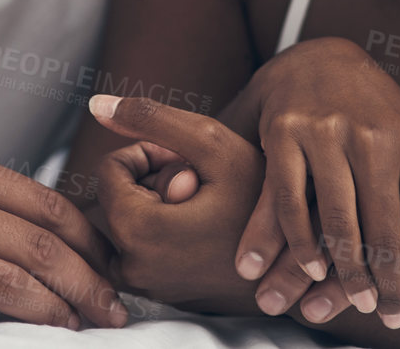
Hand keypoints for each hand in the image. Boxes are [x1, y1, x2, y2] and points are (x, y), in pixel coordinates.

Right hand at [0, 144, 127, 328]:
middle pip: (42, 247)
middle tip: (114, 312)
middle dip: (88, 284)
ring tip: (77, 330)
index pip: (47, 204)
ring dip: (55, 314)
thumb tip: (35, 236)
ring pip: (13, 286)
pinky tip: (5, 335)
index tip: (110, 266)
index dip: (89, 241)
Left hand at [88, 95, 268, 315]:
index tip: (186, 160)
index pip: (110, 169)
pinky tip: (206, 228)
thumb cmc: (264, 201)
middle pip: (120, 197)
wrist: (303, 261)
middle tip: (202, 185)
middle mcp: (132, 268)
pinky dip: (168, 228)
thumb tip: (96, 105)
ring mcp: (147, 286)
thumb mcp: (213, 145)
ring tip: (207, 206)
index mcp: (137, 231)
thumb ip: (153, 120)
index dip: (148, 153)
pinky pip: (146, 246)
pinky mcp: (162, 294)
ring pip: (133, 220)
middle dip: (155, 180)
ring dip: (162, 203)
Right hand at [235, 37, 399, 328]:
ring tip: (352, 300)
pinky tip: (309, 267)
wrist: (320, 62)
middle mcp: (376, 137)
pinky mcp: (285, 131)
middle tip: (385, 313)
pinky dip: (298, 243)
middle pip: (385, 234)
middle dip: (387, 285)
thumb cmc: (381, 122)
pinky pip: (290, 201)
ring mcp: (328, 133)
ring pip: (339, 223)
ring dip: (345, 274)